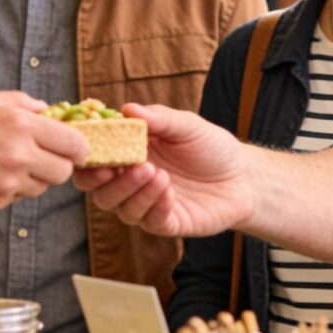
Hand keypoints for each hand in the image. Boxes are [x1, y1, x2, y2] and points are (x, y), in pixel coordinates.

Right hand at [0, 91, 88, 214]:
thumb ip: (20, 103)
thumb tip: (48, 109)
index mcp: (18, 124)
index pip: (74, 143)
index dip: (78, 146)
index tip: (73, 146)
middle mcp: (19, 155)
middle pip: (64, 171)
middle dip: (58, 163)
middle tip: (42, 155)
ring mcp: (8, 183)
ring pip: (43, 187)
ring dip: (34, 177)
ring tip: (6, 163)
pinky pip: (18, 197)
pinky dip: (12, 188)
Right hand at [76, 104, 257, 237]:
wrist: (244, 176)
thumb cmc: (211, 147)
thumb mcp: (187, 126)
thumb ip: (158, 118)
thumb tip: (127, 109)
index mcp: (129, 155)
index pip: (94, 161)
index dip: (88, 158)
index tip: (92, 150)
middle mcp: (131, 182)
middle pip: (98, 190)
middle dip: (103, 181)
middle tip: (122, 167)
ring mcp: (147, 204)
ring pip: (121, 208)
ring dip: (134, 191)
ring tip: (158, 174)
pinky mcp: (166, 223)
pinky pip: (149, 221)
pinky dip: (154, 206)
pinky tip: (169, 192)